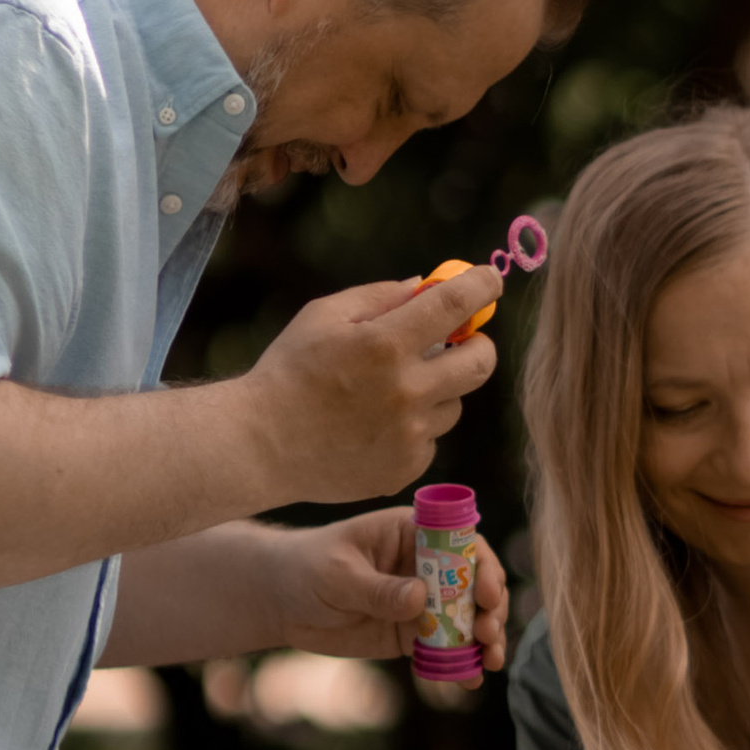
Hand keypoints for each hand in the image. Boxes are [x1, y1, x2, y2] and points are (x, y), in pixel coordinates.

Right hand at [243, 268, 500, 504]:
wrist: (260, 445)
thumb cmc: (288, 371)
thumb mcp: (323, 315)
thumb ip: (379, 296)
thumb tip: (424, 286)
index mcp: (385, 344)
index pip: (456, 304)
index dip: (482, 286)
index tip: (489, 281)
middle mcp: (406, 390)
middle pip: (481, 362)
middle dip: (478, 344)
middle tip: (461, 341)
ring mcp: (409, 435)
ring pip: (454, 404)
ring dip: (437, 390)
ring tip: (392, 392)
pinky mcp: (405, 467)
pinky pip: (429, 439)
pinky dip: (414, 427)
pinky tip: (374, 425)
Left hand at [267, 509, 511, 669]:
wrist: (279, 601)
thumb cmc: (305, 568)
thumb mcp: (338, 575)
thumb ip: (377, 588)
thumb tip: (421, 597)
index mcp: (411, 534)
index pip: (461, 543)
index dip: (483, 566)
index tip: (487, 593)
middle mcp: (425, 566)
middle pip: (474, 583)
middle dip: (490, 609)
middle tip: (486, 635)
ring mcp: (421, 602)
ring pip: (466, 619)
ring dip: (484, 639)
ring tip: (488, 661)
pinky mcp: (411, 634)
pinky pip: (443, 649)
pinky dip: (459, 664)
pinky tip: (468, 681)